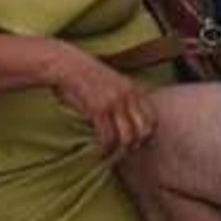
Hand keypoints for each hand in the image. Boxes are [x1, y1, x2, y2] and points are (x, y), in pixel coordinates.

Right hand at [48, 46, 156, 160]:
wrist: (67, 65)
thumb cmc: (87, 76)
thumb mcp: (115, 82)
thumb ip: (126, 97)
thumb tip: (131, 120)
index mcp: (135, 89)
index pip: (153, 119)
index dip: (147, 135)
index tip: (136, 143)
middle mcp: (129, 95)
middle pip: (143, 130)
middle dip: (134, 145)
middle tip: (123, 152)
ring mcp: (115, 102)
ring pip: (127, 137)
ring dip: (119, 151)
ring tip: (111, 154)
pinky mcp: (98, 109)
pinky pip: (107, 137)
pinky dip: (104, 149)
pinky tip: (99, 152)